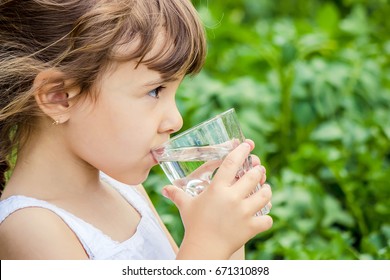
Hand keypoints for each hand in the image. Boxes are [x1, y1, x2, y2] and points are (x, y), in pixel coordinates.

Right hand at [162, 140, 272, 258]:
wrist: (203, 249)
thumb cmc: (194, 225)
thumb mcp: (186, 206)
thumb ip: (177, 194)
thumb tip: (165, 188)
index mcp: (217, 189)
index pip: (232, 163)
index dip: (241, 151)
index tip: (247, 145)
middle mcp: (233, 197)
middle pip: (254, 176)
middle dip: (258, 171)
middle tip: (258, 170)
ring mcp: (244, 212)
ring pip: (265, 194)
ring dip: (266, 190)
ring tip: (265, 189)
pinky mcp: (252, 227)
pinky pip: (267, 219)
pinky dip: (267, 218)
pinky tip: (263, 216)